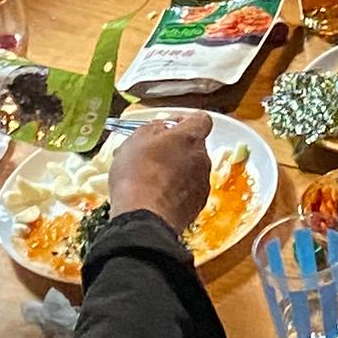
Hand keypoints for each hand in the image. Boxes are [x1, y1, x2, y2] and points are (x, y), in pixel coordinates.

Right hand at [108, 108, 210, 236]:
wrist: (144, 218)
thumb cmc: (138, 174)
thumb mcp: (135, 140)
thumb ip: (153, 128)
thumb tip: (161, 128)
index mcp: (190, 137)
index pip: (201, 119)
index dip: (184, 120)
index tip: (168, 125)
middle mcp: (202, 159)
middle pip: (194, 146)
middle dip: (176, 148)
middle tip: (152, 154)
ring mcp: (202, 184)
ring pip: (191, 170)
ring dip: (176, 170)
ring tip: (151, 179)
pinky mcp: (197, 206)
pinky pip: (188, 191)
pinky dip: (176, 191)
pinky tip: (157, 196)